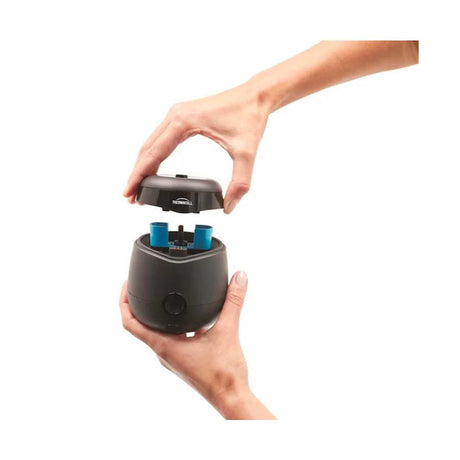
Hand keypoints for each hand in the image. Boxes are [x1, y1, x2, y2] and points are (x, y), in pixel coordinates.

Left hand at [119, 271, 274, 419]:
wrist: (231, 398)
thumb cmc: (223, 374)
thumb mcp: (228, 331)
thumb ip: (233, 302)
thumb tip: (239, 278)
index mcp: (164, 346)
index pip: (131, 324)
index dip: (124, 303)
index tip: (127, 286)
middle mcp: (164, 352)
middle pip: (140, 326)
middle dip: (139, 305)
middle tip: (142, 285)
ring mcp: (173, 357)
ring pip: (158, 332)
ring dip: (157, 315)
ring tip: (163, 296)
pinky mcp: (184, 359)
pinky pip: (173, 337)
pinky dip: (175, 324)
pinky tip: (191, 315)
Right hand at [123, 82, 269, 213]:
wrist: (256, 95)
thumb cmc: (249, 115)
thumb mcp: (246, 153)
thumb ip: (239, 183)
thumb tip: (229, 206)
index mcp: (183, 122)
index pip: (153, 154)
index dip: (139, 176)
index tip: (130, 192)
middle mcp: (175, 115)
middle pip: (147, 149)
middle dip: (137, 174)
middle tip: (130, 197)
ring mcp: (177, 114)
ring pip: (151, 143)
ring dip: (143, 165)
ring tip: (138, 186)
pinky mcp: (183, 117)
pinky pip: (161, 138)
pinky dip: (153, 155)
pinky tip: (152, 168)